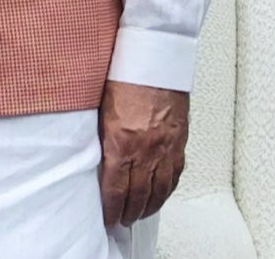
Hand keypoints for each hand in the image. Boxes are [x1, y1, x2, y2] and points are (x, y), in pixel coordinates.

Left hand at [97, 79, 188, 226]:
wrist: (156, 54)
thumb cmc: (126, 70)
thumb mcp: (101, 104)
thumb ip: (101, 133)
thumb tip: (95, 153)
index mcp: (122, 141)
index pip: (116, 188)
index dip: (111, 208)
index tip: (108, 217)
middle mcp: (146, 149)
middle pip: (139, 194)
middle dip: (129, 212)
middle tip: (123, 220)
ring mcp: (166, 146)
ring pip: (159, 189)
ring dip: (149, 205)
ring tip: (141, 213)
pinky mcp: (179, 140)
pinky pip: (175, 173)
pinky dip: (168, 189)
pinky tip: (162, 194)